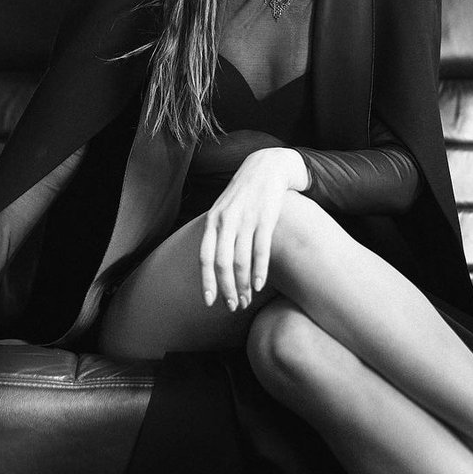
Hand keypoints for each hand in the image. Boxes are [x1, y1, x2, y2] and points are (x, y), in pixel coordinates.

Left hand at [199, 147, 308, 311]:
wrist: (267, 167)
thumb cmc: (244, 194)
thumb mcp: (223, 209)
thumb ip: (216, 233)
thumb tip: (211, 264)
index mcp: (213, 220)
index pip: (205, 257)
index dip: (207, 281)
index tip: (210, 302)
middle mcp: (227, 221)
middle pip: (222, 263)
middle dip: (227, 288)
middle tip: (232, 306)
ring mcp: (246, 219)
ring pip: (242, 260)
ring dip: (243, 284)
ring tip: (245, 300)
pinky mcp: (266, 218)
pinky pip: (261, 250)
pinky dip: (259, 271)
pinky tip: (259, 285)